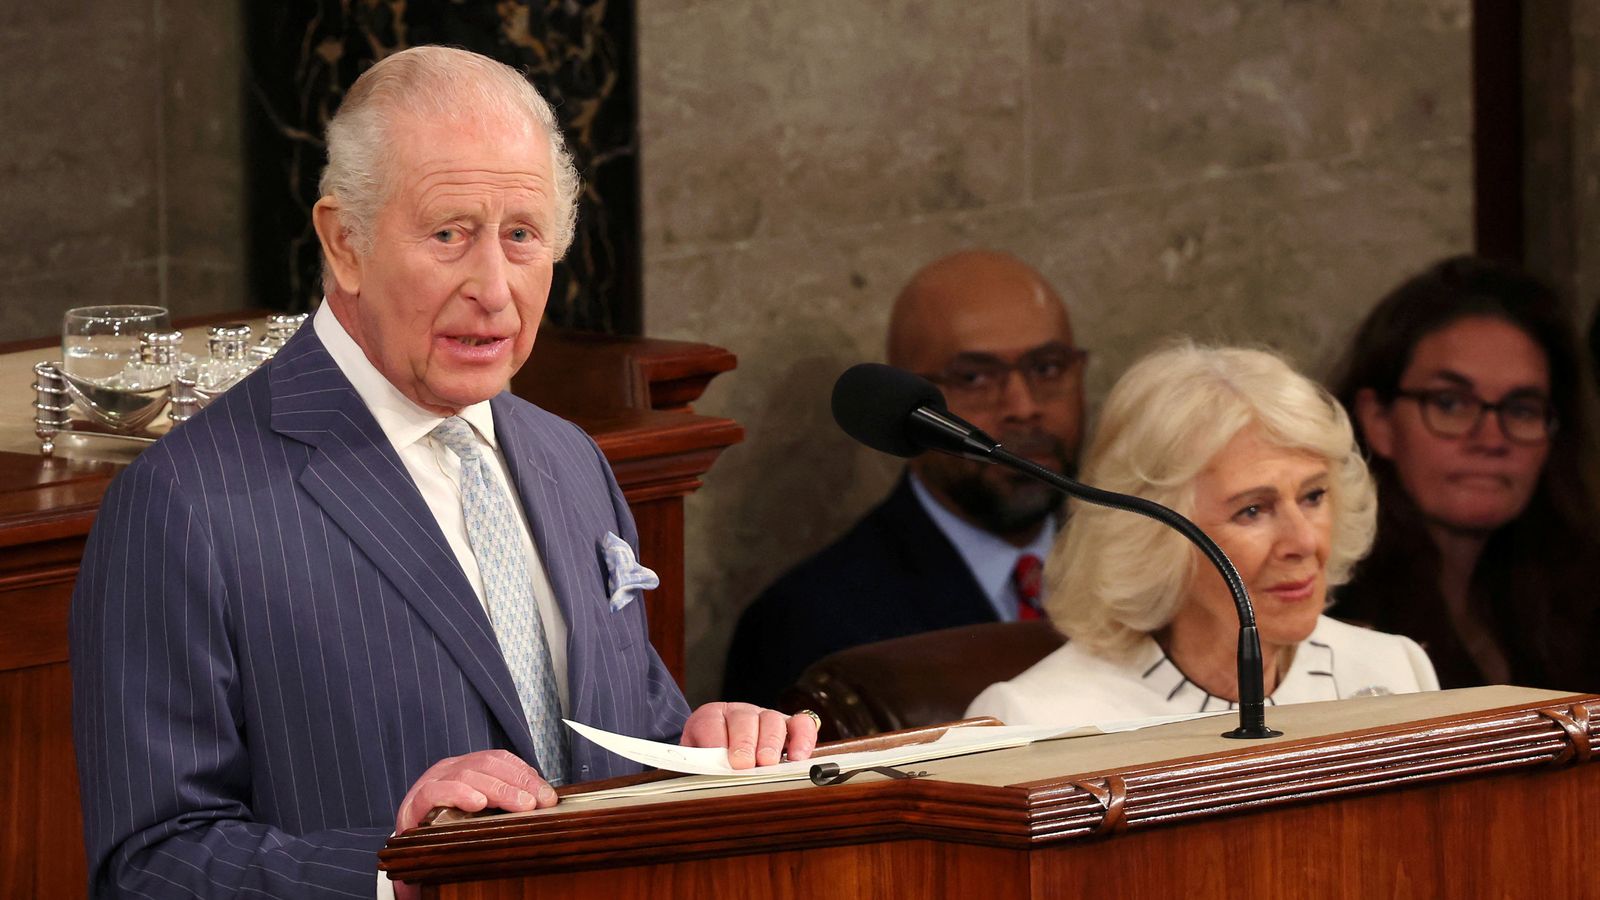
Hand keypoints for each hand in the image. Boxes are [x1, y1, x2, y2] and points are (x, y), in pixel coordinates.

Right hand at [393, 749, 556, 834]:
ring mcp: (431, 782)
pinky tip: (477, 803)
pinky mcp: (413, 803)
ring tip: (520, 804)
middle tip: (538, 803)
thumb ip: (504, 800)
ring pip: (467, 775)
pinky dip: (459, 794)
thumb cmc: (447, 827)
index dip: (526, 774)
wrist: (408, 850)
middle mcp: (450, 769)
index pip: (501, 760)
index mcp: (467, 766)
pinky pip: (436, 792)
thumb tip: (541, 799)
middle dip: (518, 782)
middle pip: (488, 764)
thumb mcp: (479, 810)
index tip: (548, 795)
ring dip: (499, 790)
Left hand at [680, 702, 819, 768]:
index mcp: (711, 717)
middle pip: (744, 720)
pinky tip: (797, 758)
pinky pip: (801, 725)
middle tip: (743, 764)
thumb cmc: (710, 761)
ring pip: (772, 721)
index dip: (715, 740)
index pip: (711, 722)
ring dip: (770, 744)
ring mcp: (766, 718)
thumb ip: (698, 766)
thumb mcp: (697, 762)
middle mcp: (740, 714)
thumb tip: (702, 777)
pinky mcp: (789, 727)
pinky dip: (802, 739)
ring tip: (768, 765)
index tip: (718, 760)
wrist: (721, 754)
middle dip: (744, 743)